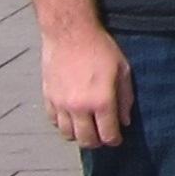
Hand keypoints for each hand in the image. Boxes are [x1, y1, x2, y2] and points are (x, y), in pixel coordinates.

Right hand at [41, 20, 132, 148]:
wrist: (70, 33)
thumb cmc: (100, 48)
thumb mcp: (123, 70)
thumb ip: (125, 98)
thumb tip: (125, 121)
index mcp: (101, 101)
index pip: (108, 134)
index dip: (114, 140)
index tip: (117, 138)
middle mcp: (80, 107)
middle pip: (86, 140)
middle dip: (97, 142)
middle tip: (102, 136)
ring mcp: (61, 104)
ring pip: (68, 134)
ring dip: (79, 135)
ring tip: (87, 128)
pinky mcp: (48, 98)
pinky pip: (54, 121)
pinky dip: (63, 124)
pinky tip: (72, 117)